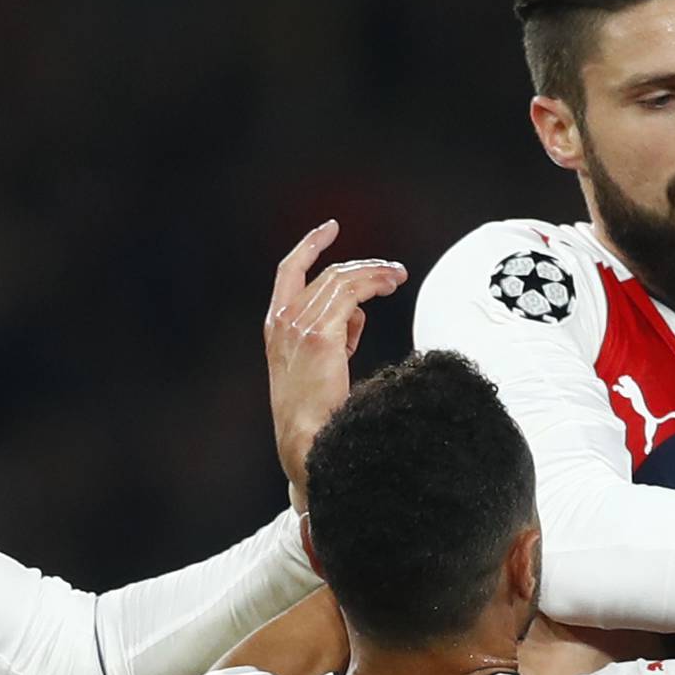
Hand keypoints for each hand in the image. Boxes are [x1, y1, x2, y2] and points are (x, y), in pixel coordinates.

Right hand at [266, 221, 407, 508]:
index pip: (289, 272)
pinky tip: (390, 288)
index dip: (310, 246)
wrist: (307, 446)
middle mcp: (283, 322)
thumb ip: (332, 338)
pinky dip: (373, 284)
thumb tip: (356, 317)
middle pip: (326, 274)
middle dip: (363, 267)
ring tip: (398, 278)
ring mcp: (298, 327)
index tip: (331, 229)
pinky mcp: (318, 335)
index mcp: (276, 328)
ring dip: (374, 274)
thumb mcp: (318, 369)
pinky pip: (351, 294)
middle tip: (392, 271)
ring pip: (341, 280)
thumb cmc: (317, 420)